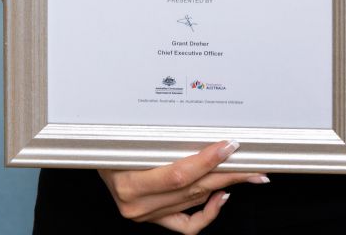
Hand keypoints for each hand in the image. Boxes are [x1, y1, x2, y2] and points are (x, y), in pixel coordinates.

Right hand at [98, 139, 267, 229]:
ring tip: (246, 172)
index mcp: (129, 183)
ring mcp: (147, 215)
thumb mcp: (123, 136)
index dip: (207, 160)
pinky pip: (187, 224)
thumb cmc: (108, 141)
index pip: (178, 174)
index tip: (228, 146)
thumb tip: (191, 121)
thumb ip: (153, 136)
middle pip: (193, 188)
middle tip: (253, 162)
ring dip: (224, 185)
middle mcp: (138, 204)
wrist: (93, 153)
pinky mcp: (154, 220)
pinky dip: (208, 213)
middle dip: (227, 174)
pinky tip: (221, 197)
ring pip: (194, 200)